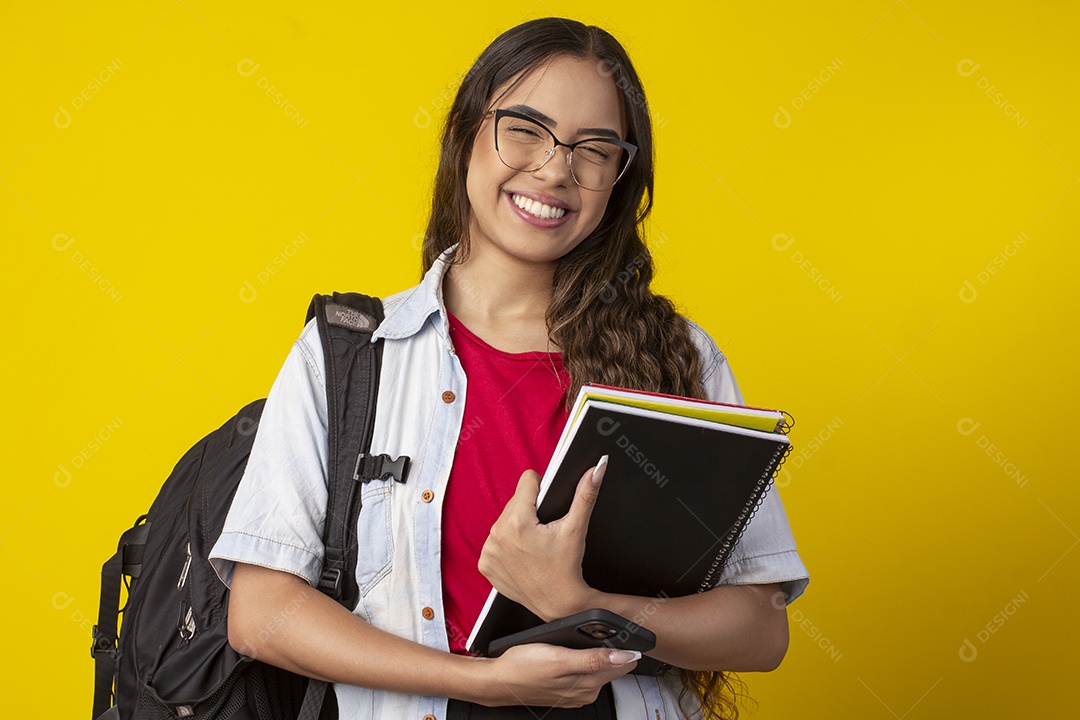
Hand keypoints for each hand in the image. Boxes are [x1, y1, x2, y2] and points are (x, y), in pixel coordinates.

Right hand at [475, 643, 637, 707]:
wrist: (498, 681)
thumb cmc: (523, 667)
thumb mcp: (559, 659)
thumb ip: (593, 660)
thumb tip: (624, 657)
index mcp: (588, 685)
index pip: (623, 664)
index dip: (627, 646)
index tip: (628, 631)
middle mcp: (585, 692)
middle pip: (613, 666)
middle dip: (616, 648)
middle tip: (613, 627)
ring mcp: (575, 692)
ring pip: (599, 669)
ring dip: (601, 653)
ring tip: (597, 634)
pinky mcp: (565, 689)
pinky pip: (585, 672)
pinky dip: (587, 660)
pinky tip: (577, 649)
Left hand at [478, 456, 607, 619]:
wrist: (559, 604)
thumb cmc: (568, 567)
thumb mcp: (576, 529)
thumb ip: (586, 494)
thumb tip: (597, 467)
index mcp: (518, 522)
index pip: (527, 481)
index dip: (542, 490)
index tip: (548, 507)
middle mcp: (497, 534)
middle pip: (515, 501)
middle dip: (530, 510)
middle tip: (544, 531)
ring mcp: (489, 551)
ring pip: (504, 519)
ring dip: (517, 526)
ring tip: (534, 543)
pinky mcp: (485, 564)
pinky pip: (495, 541)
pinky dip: (507, 545)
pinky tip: (522, 555)